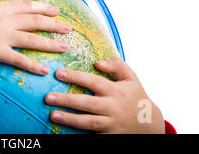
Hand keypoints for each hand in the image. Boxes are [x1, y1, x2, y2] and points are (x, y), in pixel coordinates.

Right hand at [0, 0, 71, 73]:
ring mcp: (1, 36)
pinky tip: (44, 69)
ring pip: (32, 39)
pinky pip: (18, 59)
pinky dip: (32, 65)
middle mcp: (4, 20)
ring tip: (65, 46)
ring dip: (50, 43)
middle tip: (69, 28)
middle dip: (54, 24)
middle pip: (35, 21)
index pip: (27, 6)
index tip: (57, 10)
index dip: (44, 8)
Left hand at [44, 57, 165, 132]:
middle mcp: (113, 107)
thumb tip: (98, 62)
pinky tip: (65, 131)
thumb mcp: (131, 78)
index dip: (75, 77)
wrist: (150, 124)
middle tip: (48, 97)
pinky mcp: (109, 136)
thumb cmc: (135, 97)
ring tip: (53, 115)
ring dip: (70, 119)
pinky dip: (81, 134)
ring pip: (88, 122)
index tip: (58, 73)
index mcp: (115, 90)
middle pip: (87, 103)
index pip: (92, 81)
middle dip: (67, 101)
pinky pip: (94, 135)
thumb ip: (117, 65)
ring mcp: (111, 123)